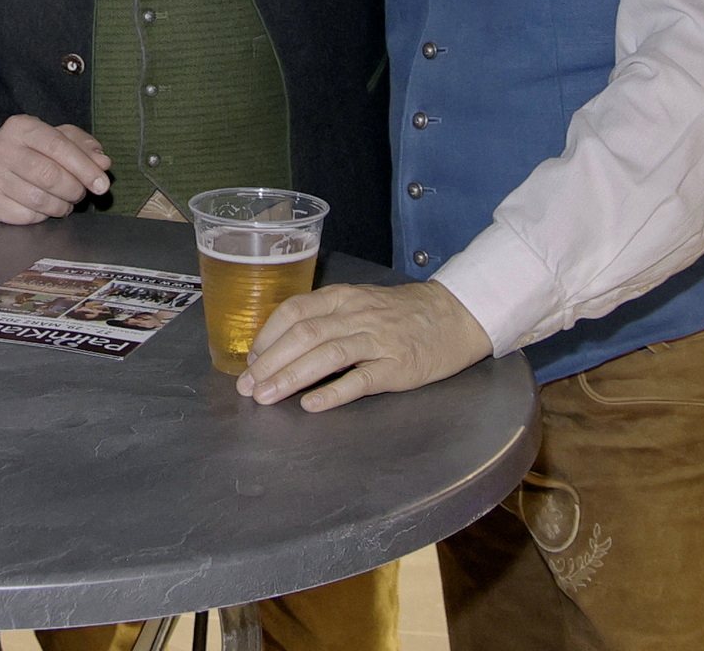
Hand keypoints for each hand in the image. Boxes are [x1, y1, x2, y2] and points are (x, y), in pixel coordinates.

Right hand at [0, 115, 110, 223]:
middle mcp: (1, 148)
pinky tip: (43, 209)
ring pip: (38, 199)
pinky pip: (25, 216)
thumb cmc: (33, 151)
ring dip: (61, 206)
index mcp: (21, 127)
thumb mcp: (59, 139)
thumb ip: (84, 148)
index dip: (84, 167)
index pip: (58, 146)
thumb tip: (102, 163)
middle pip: (49, 175)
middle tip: (80, 194)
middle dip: (73, 189)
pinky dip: (42, 216)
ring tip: (65, 202)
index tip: (102, 184)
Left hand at [234, 280, 491, 410]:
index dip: (268, 336)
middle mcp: (356, 315)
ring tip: (267, 396)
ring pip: (326, 355)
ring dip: (291, 377)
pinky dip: (333, 392)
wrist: (455, 315)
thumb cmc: (401, 313)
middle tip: (248, 387)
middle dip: (271, 362)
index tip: (251, 360)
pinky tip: (312, 404)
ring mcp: (378, 341)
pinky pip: (360, 380)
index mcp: (343, 298)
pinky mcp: (398, 366)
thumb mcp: (361, 302)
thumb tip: (281, 345)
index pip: (295, 311)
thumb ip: (326, 317)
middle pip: (304, 334)